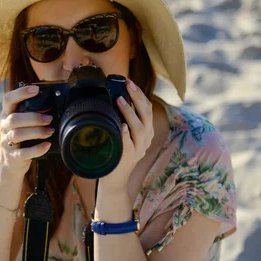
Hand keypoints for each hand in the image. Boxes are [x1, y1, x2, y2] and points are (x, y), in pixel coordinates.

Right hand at [0, 84, 54, 174]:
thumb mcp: (22, 124)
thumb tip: (55, 102)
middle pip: (14, 119)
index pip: (8, 99)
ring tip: (50, 131)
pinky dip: (37, 149)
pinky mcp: (13, 156)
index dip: (21, 93)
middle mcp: (4, 127)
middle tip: (49, 118)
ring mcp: (7, 142)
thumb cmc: (21, 138)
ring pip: (17, 134)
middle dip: (33, 117)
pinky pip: (24, 152)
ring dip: (36, 132)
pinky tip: (47, 145)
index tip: (36, 90)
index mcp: (7, 114)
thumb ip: (31, 113)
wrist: (10, 163)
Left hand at [99, 78, 153, 193]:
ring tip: (120, 100)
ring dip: (130, 113)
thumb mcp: (123, 134)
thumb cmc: (116, 152)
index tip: (129, 81)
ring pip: (140, 129)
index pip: (147, 109)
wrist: (114, 179)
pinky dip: (126, 135)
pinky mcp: (129, 159)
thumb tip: (113, 98)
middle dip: (138, 98)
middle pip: (147, 115)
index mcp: (146, 131)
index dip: (139, 94)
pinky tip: (121, 127)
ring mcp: (138, 150)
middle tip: (128, 85)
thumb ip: (122, 119)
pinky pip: (129, 145)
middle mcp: (146, 139)